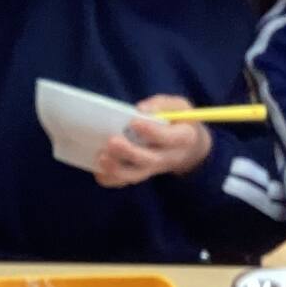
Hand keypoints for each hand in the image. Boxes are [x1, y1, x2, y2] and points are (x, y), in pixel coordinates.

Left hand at [93, 95, 212, 188]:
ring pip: (136, 175)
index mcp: (183, 138)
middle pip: (150, 161)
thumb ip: (160, 105)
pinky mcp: (141, 173)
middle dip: (129, 153)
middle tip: (112, 142)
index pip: (169, 138)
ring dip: (117, 170)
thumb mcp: (177, 106)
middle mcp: (169, 157)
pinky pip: (125, 181)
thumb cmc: (177, 121)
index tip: (134, 122)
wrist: (187, 147)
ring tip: (101, 158)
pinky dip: (110, 179)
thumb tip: (140, 109)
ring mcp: (154, 169)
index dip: (151, 131)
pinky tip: (98, 170)